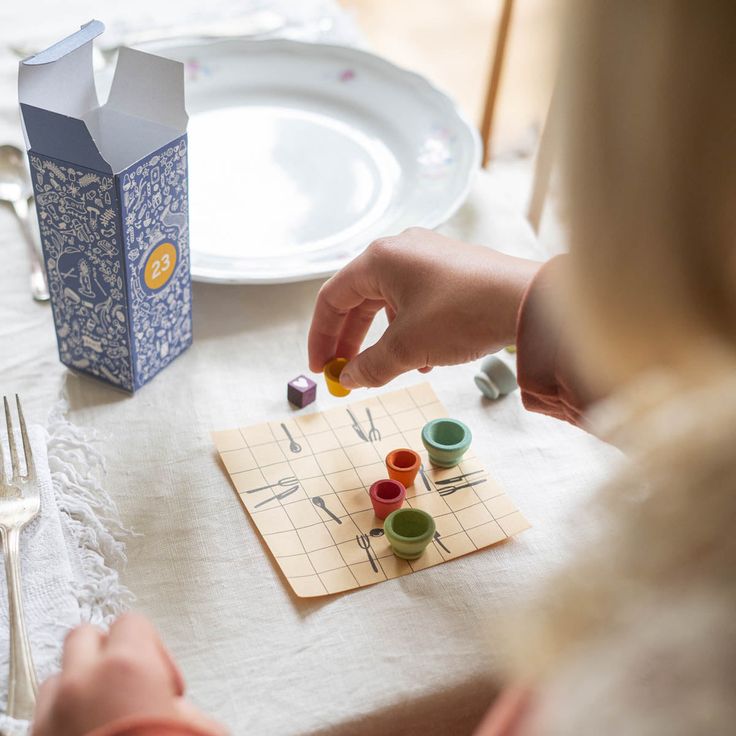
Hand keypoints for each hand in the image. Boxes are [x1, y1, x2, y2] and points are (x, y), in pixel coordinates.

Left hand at [33, 612, 224, 735]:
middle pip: (84, 636)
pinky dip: (61, 718)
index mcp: (127, 665)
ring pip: (58, 677)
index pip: (131, 622)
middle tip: (128, 685)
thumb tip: (177, 708)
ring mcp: (51, 713)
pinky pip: (43, 715)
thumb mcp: (198, 728)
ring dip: (78, 688)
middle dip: (106, 654)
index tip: (163, 679)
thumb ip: (184, 705)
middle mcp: (82, 681)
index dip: (153, 647)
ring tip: (103, 716)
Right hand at [308, 228, 539, 387]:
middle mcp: (401, 250)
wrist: (529, 301)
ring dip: (383, 340)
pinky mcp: (451, 270)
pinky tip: (424, 358)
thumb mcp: (408, 347)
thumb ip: (370, 366)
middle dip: (351, 341)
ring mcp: (428, 257)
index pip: (332, 298)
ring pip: (389, 303)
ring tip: (391, 370)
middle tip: (345, 372)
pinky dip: (409, 330)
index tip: (320, 368)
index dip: (321, 336)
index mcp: (379, 259)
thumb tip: (349, 380)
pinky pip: (415, 301)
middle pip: (358, 300)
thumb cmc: (463, 314)